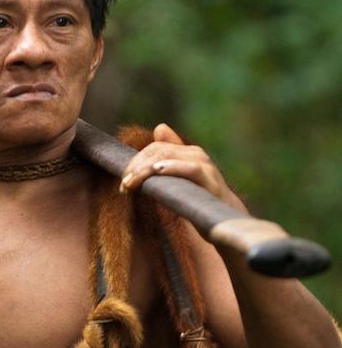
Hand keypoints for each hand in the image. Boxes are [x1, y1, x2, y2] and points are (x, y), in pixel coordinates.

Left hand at [120, 123, 246, 211]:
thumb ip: (166, 160)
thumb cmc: (198, 202)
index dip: (136, 162)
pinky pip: (189, 168)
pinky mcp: (209, 178)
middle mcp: (195, 154)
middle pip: (158, 150)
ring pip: (168, 156)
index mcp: (187, 152)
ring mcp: (203, 164)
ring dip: (145, 170)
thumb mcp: (178, 180)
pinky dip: (172, 167)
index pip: (155, 147)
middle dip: (137, 167)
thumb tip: (159, 127)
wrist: (222, 220)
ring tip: (131, 185)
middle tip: (124, 186)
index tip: (124, 182)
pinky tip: (157, 171)